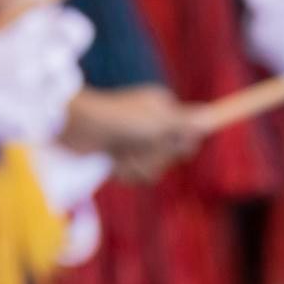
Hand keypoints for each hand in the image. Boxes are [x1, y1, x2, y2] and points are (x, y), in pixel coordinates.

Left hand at [63, 85, 199, 181]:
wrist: (74, 129)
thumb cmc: (118, 120)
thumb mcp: (158, 122)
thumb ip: (185, 123)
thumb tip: (209, 117)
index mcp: (164, 108)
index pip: (191, 135)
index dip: (181, 144)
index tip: (161, 140)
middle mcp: (153, 123)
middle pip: (174, 156)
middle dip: (156, 157)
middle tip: (136, 145)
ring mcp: (136, 140)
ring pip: (156, 168)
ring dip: (139, 165)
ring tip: (120, 153)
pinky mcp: (120, 155)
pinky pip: (137, 175)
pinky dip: (126, 171)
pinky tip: (112, 162)